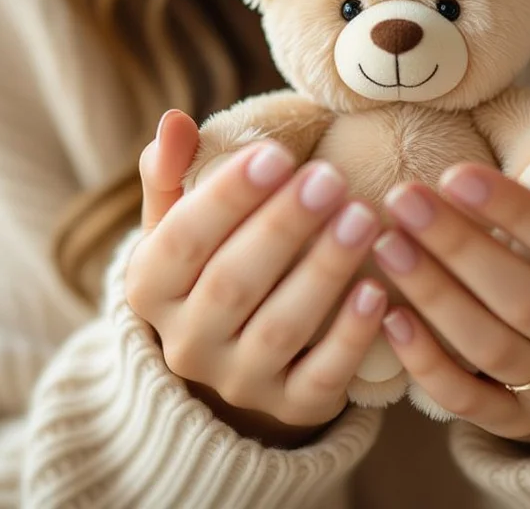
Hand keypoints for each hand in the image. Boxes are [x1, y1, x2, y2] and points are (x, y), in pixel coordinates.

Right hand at [124, 110, 386, 447]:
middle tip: (332, 179)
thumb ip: (174, 174)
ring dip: (324, 269)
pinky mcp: (291, 407)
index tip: (278, 153)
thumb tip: (173, 121)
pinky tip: (379, 291)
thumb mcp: (181, 224)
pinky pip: (322, 375)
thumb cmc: (211, 267)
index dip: (229, 196)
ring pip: (281, 327)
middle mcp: (186, 344)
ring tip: (364, 217)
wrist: (233, 362)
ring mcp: (239, 382)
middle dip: (284, 227)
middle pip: (234, 282)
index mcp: (150, 289)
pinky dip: (350, 335)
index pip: (183, 239)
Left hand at [371, 112, 529, 447]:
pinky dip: (426, 363)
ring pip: (492, 349)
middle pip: (526, 300)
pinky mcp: (522, 425)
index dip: (516, 212)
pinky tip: (388, 316)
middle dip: (459, 248)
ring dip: (433, 296)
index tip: (455, 173)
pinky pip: (468, 402)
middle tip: (402, 200)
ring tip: (385, 243)